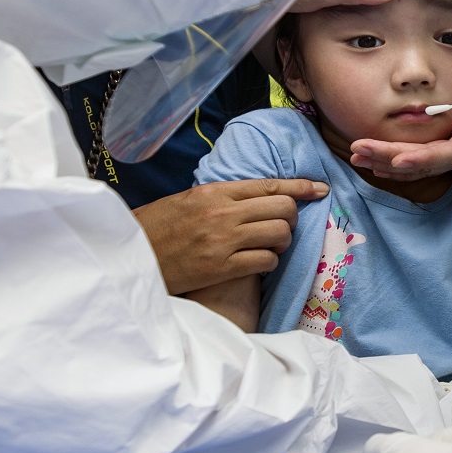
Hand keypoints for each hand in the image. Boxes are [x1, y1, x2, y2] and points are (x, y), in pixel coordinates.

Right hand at [133, 179, 328, 294]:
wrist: (131, 255)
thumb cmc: (158, 227)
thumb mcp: (188, 200)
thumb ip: (222, 197)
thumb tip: (256, 195)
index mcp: (215, 192)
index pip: (269, 184)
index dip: (300, 186)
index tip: (320, 189)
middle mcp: (223, 213)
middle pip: (282, 207)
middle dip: (291, 216)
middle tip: (284, 225)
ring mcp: (224, 241)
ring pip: (279, 234)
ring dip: (282, 241)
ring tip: (271, 245)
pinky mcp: (222, 268)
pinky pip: (265, 261)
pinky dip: (270, 262)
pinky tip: (259, 262)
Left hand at [350, 77, 451, 180]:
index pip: (445, 154)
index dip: (421, 158)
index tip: (396, 159)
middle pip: (423, 162)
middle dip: (389, 158)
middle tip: (358, 150)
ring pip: (417, 165)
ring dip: (386, 162)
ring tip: (358, 157)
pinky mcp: (450, 152)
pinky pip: (420, 162)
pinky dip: (398, 165)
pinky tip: (377, 164)